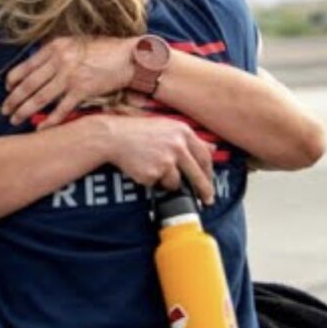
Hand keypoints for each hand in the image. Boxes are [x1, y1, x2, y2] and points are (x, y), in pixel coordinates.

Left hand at [3, 36, 138, 128]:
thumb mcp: (76, 43)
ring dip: (24, 110)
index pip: (27, 65)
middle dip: (14, 99)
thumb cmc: (105, 50)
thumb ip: (57, 52)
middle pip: (29, 84)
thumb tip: (39, 65)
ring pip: (40, 97)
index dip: (13, 80)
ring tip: (15, 119)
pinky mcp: (83, 90)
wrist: (130, 58)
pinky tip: (40, 128)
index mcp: (56, 47)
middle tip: (5, 109)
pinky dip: (49, 120)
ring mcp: (70, 76)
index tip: (6, 89)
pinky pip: (61, 109)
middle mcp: (60, 60)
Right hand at [100, 115, 216, 204]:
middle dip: (204, 190)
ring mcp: (166, 160)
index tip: (210, 182)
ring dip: (166, 181)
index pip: (205, 156)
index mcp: (183, 132)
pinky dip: (151, 180)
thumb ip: (190, 139)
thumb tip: (213, 147)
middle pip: (197, 174)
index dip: (209, 172)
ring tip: (151, 167)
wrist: (113, 136)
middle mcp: (178, 146)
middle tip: (207, 200)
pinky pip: (157, 184)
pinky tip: (141, 167)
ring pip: (175, 182)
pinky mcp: (154, 173)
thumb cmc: (139, 132)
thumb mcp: (167, 127)